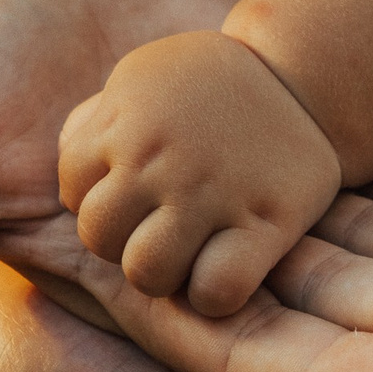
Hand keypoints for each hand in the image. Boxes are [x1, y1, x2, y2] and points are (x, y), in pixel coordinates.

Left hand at [59, 31, 341, 316]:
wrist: (304, 78)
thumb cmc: (209, 85)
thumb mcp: (141, 79)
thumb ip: (96, 122)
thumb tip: (68, 175)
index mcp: (129, 121)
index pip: (73, 188)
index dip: (97, 193)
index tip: (132, 188)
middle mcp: (165, 157)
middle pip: (98, 235)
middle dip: (119, 238)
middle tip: (154, 224)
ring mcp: (215, 192)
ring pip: (146, 272)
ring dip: (160, 272)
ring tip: (183, 250)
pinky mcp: (269, 222)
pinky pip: (216, 290)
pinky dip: (212, 293)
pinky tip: (222, 270)